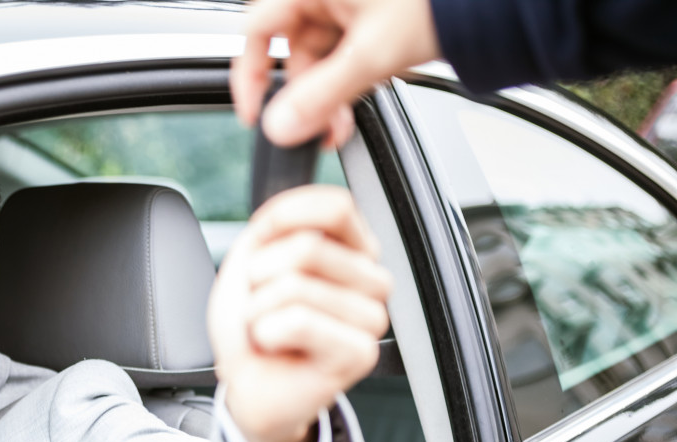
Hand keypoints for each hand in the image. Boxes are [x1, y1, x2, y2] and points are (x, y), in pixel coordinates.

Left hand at [208, 185, 390, 441]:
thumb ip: (271, 228)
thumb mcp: (249, 259)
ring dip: (259, 311)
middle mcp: (371, 279)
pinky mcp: (362, 352)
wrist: (249, 384)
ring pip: (296, 286)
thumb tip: (284, 217)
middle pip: (307, 247)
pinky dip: (267, 334)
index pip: (335, 206)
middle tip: (265, 305)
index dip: (285, 217)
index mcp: (352, 249)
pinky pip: (299, 322)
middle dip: (260, 277)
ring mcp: (372, 316)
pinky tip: (276, 347)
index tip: (260, 243)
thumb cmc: (254, 323)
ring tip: (269, 329)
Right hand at [231, 0, 440, 147]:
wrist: (492, 3)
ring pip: (320, 58)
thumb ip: (321, 95)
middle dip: (305, 95)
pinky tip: (360, 98)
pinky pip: (344, 55)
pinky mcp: (370, 19)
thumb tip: (280, 126)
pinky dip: (348, 81)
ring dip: (329, 94)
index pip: (258, 32)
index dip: (251, 76)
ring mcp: (348, 5)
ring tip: (344, 122)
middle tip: (319, 128)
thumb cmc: (441, 1)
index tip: (256, 114)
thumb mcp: (373, 53)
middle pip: (293, 51)